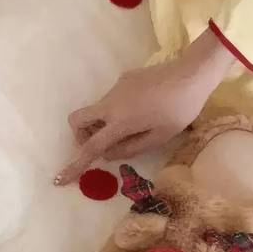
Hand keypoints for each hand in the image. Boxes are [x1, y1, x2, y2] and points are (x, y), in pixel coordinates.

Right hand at [54, 28, 234, 184]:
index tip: (59, 179)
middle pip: (78, 120)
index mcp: (120, 122)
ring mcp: (116, 89)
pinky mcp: (124, 79)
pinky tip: (142, 110)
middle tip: (100, 144)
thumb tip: (107, 154)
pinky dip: (116, 111)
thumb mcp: (158, 137)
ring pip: (96, 111)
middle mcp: (111, 104)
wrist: (193, 72)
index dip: (74, 165)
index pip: (90, 148)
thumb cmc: (180, 109)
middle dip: (80, 136)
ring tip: (132, 127)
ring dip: (103, 124)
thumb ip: (129, 148)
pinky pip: (111, 100)